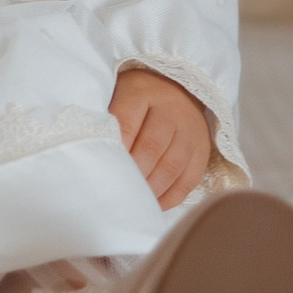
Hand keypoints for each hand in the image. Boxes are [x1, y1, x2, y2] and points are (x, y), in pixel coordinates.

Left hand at [109, 68, 213, 209]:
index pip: (127, 122)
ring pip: (172, 165)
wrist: (176, 88)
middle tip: (118, 190)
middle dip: (134, 172)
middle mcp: (170, 110)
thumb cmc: (135, 98)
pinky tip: (155, 205)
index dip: (116, 148)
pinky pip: (189, 178)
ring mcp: (189, 131)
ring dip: (152, 188)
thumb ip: (105, 118)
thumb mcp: (116, 94)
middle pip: (152, 146)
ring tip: (135, 201)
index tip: (104, 167)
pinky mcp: (202, 150)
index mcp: (141, 93)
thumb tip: (91, 151)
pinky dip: (172, 197)